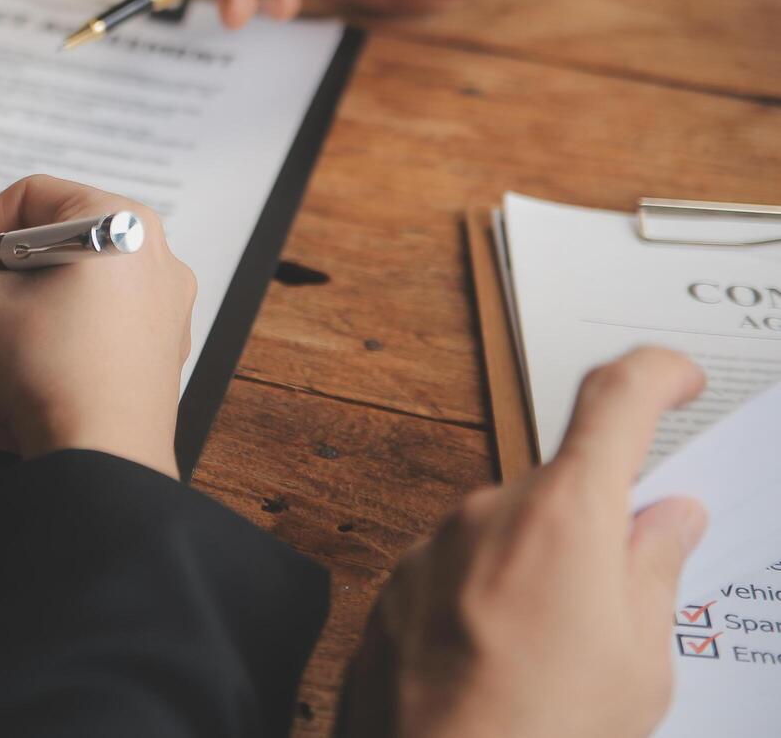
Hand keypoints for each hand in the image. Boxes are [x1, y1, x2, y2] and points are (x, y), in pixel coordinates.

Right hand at [0, 175, 196, 477]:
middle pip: (34, 258)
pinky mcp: (147, 362)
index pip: (23, 204)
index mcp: (116, 223)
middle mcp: (146, 260)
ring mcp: (153, 313)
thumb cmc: (55, 371)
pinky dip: (25, 357)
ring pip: (51, 305)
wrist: (102, 463)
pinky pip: (75, 341)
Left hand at [337, 348, 708, 737]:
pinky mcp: (398, 584)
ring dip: (537, 573)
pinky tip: (502, 665)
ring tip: (554, 659)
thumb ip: (654, 570)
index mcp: (566, 513)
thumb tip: (670, 518)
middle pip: (562, 489)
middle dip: (597, 531)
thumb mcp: (639, 659)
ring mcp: (435, 545)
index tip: (678, 378)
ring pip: (507, 535)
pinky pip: (459, 571)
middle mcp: (490, 510)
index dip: (656, 375)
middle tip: (622, 601)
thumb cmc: (544, 732)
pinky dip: (488, 602)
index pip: (617, 399)